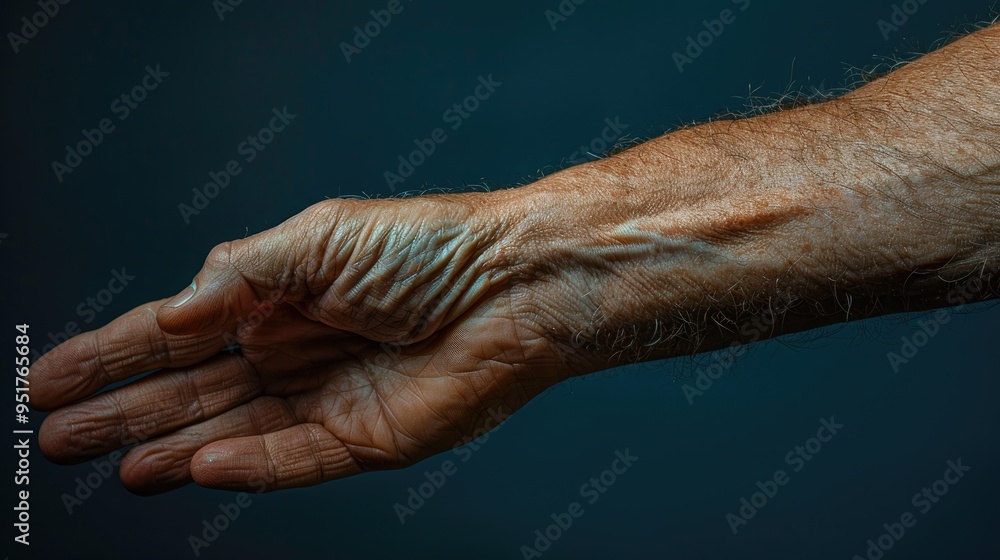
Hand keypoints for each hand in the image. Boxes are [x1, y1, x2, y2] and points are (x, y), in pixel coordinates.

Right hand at [30, 196, 570, 493]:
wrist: (515, 284)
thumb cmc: (430, 247)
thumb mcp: (316, 238)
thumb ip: (238, 275)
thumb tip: (170, 313)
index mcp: (278, 296)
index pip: (176, 331)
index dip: (113, 354)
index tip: (52, 376)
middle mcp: (295, 350)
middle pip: (191, 389)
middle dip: (123, 412)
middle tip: (58, 434)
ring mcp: (328, 398)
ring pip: (231, 431)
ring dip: (169, 448)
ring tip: (109, 464)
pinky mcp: (367, 439)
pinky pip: (294, 460)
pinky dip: (245, 466)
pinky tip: (197, 467)